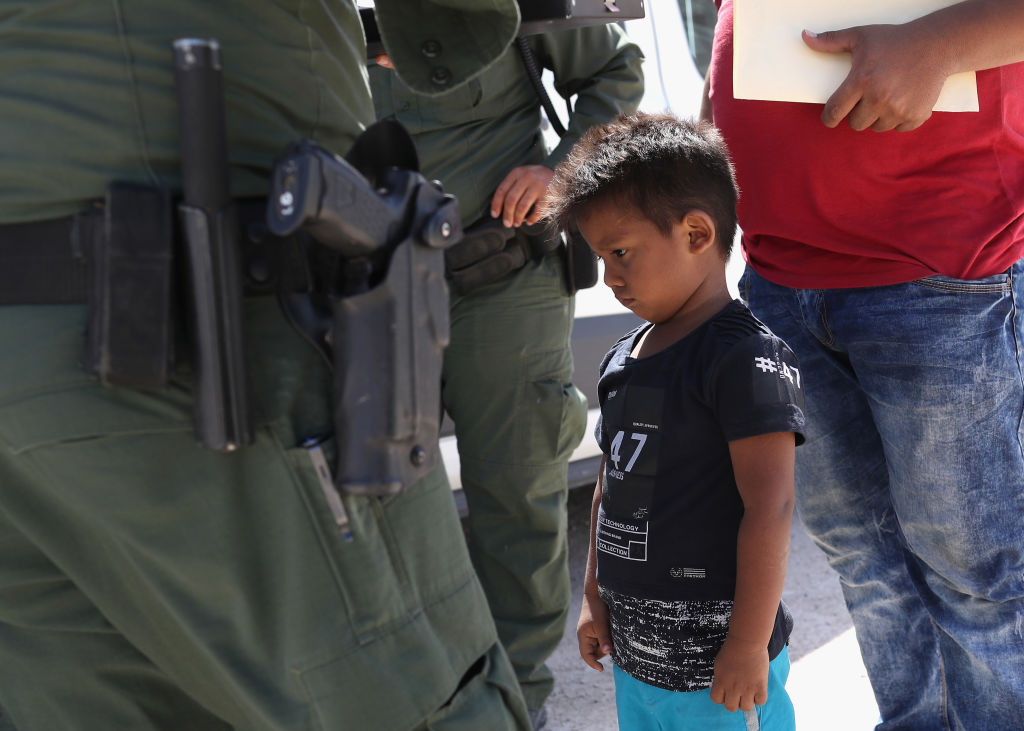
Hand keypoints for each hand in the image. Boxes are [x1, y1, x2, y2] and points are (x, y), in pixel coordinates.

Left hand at [490, 165, 554, 227]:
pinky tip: (529, 222)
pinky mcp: (548, 194)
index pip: (502, 190)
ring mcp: (538, 185)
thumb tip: (500, 207)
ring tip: (516, 224)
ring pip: (522, 207)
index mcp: (517, 172)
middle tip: (506, 224)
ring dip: (518, 218)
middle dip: (507, 215)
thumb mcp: (523, 175)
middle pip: (511, 200)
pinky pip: (537, 211)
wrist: (560, 173)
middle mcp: (526, 177)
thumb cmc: (537, 178)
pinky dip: (532, 218)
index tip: (494, 215)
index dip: (496, 204)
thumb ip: (512, 186)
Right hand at [576, 593, 612, 671]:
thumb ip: (604, 639)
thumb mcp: (602, 624)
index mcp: (583, 636)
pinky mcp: (594, 629)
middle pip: (594, 652)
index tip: (602, 669)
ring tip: (610, 632)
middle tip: (611, 640)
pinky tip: (610, 630)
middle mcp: (584, 636)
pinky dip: (606, 638)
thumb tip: (608, 653)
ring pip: (599, 646)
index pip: (586, 655)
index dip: (593, 663)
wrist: (596, 593)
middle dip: (603, 650)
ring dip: (606, 643)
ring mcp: (589, 633)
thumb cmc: (597, 608)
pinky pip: (601, 639)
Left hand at [709, 637, 768, 711]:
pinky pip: (760, 702)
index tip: (725, 691)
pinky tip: (758, 689)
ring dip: (747, 702)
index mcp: (721, 681)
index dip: (721, 697)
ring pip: (746, 708)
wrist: (747, 641)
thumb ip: (720, 678)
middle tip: (738, 693)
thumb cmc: (732, 649)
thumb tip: (723, 688)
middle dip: (734, 702)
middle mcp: (733, 688)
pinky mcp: (760, 686)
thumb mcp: (719, 664)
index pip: (716, 700)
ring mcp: (747, 688)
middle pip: (731, 708)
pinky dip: (759, 698)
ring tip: (749, 692)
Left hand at [803, 24, 950, 131]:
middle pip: (855, 124)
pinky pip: (897, 129)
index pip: (834, 112)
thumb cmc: (894, 40)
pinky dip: (898, 119)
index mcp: (861, 81)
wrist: (937, 45)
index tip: (830, 118)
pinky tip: (903, 101)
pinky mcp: (915, 115)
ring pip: (876, 127)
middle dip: (857, 114)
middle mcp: (878, 98)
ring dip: (877, 117)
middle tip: (868, 98)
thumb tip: (805, 37)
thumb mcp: (861, 36)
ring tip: (886, 97)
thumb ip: (831, 41)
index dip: (829, 118)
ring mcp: (898, 109)